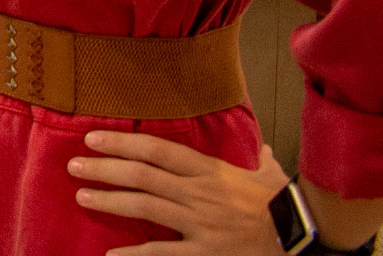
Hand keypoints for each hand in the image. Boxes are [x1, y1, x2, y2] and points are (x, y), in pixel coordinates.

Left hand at [69, 130, 290, 254]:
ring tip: (82, 197)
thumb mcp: (271, 177)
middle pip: (143, 176)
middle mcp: (200, 195)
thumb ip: (260, 162)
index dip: (122, 142)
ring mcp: (201, 225)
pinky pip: (164, 254)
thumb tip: (264, 151)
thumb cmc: (287, 207)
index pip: (157, 151)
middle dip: (105, 169)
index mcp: (210, 172)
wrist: (308, 238)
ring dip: (111, 202)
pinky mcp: (206, 253)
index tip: (93, 138)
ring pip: (146, 208)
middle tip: (74, 166)